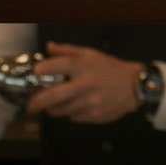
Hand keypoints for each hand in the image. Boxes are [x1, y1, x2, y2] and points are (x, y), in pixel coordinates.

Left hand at [25, 41, 143, 123]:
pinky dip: (70, 113)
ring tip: (51, 106)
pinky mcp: (94, 116)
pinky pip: (74, 117)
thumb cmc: (110, 68)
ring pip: (62, 110)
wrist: (135, 86)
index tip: (34, 73)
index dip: (43, 69)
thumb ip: (69, 51)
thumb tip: (49, 47)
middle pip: (54, 95)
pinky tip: (74, 107)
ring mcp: (90, 102)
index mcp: (84, 66)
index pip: (58, 66)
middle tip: (30, 105)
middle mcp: (85, 84)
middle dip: (37, 101)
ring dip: (53, 109)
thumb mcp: (91, 54)